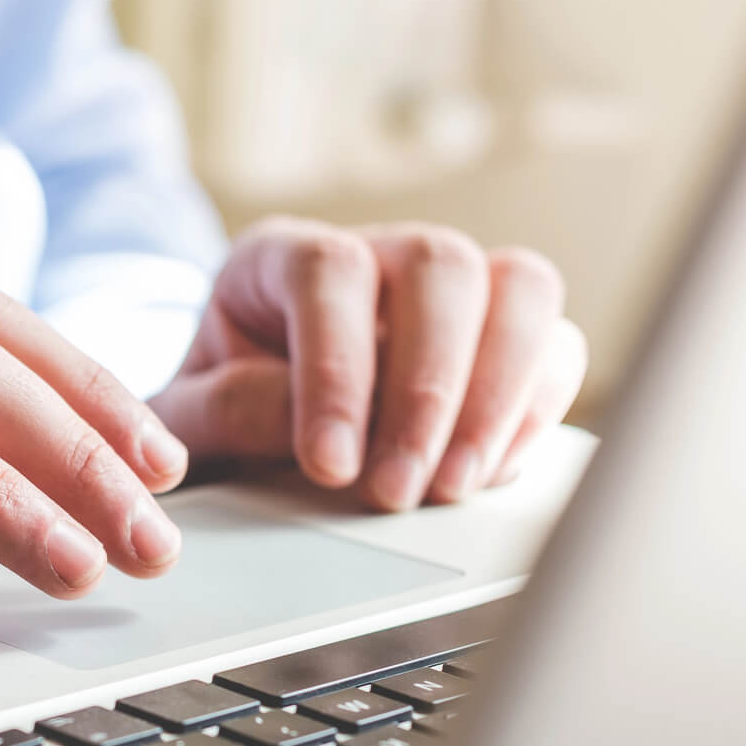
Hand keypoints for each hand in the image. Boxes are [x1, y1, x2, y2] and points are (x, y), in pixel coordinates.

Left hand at [152, 216, 588, 509]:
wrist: (244, 430)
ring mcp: (452, 291)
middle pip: (440, 266)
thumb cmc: (217, 412)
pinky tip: (486, 473)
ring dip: (495, 396)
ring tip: (449, 488)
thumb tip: (323, 435)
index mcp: (281, 256)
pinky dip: (533, 413)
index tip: (328, 464)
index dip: (337, 368)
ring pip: (520, 288)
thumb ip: (231, 412)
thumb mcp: (189, 417)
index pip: (330, 271)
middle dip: (426, 390)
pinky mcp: (506, 337)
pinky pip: (556, 347)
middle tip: (395, 490)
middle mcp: (379, 254)